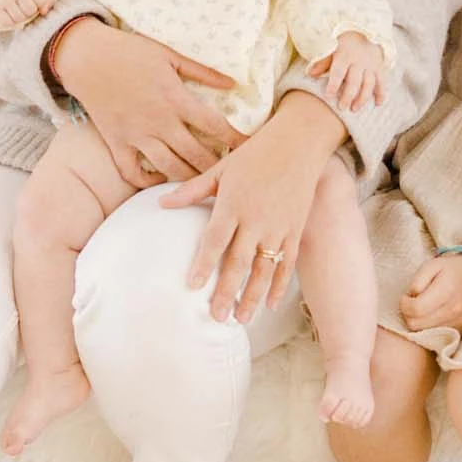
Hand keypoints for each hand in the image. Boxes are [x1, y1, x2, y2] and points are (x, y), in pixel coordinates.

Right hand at [0, 0, 56, 31]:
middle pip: (30, 11)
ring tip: (16, 5)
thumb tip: (43, 11)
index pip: (41, 0)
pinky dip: (9, 20)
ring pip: (19, 18)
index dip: (40, 2)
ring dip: (20, 15)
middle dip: (29, 9)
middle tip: (23, 0)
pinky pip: (7, 22)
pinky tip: (8, 10)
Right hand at [48, 19, 241, 193]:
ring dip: (189, 178)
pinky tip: (160, 180)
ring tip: (203, 182)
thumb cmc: (130, 51)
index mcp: (175, 98)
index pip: (214, 125)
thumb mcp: (169, 55)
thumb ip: (202, 71)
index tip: (249, 148)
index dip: (236, 139)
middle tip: (229, 174)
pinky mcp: (116, 143)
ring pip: (169, 168)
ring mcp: (136, 135)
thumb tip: (233, 82)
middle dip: (216, 167)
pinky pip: (132, 172)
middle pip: (196, 154)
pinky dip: (147, 181)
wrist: (87, 57)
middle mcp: (158, 121)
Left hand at [163, 94, 346, 322]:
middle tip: (216, 317)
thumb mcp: (221, 168)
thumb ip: (193, 190)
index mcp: (234, 203)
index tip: (192, 286)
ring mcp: (278, 227)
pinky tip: (270, 304)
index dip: (204, 263)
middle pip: (239, 262)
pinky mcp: (295, 230)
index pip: (215, 240)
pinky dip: (279, 286)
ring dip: (252, 297)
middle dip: (227, 292)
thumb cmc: (255, 153)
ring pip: (264, 270)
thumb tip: (161, 203)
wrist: (299, 142)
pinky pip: (287, 264)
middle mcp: (256, 219)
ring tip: (241, 319)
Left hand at [312, 32, 386, 113]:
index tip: (328, 96)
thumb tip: (310, 74)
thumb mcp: (331, 47)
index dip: (334, 84)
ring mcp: (370, 65)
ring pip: (368, 84)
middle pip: (354, 81)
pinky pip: (382, 81)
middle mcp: (358, 61)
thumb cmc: (342, 43)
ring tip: (354, 109)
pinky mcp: (379, 67)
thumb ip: (322, 61)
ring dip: (362, 98)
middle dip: (348, 95)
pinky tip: (378, 103)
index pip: (338, 72)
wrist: (364, 30)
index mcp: (344, 55)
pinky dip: (381, 92)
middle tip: (342, 107)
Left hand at [398, 252, 461, 334]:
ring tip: (421, 308)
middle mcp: (455, 309)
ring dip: (417, 322)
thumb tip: (410, 299)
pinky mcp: (461, 329)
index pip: (416, 309)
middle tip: (411, 303)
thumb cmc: (448, 269)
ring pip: (424, 333)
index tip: (405, 297)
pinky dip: (428, 327)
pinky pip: (435, 336)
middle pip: (417, 324)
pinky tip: (430, 315)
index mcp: (446, 291)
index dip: (404, 304)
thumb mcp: (429, 266)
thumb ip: (417, 282)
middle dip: (408, 315)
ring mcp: (459, 322)